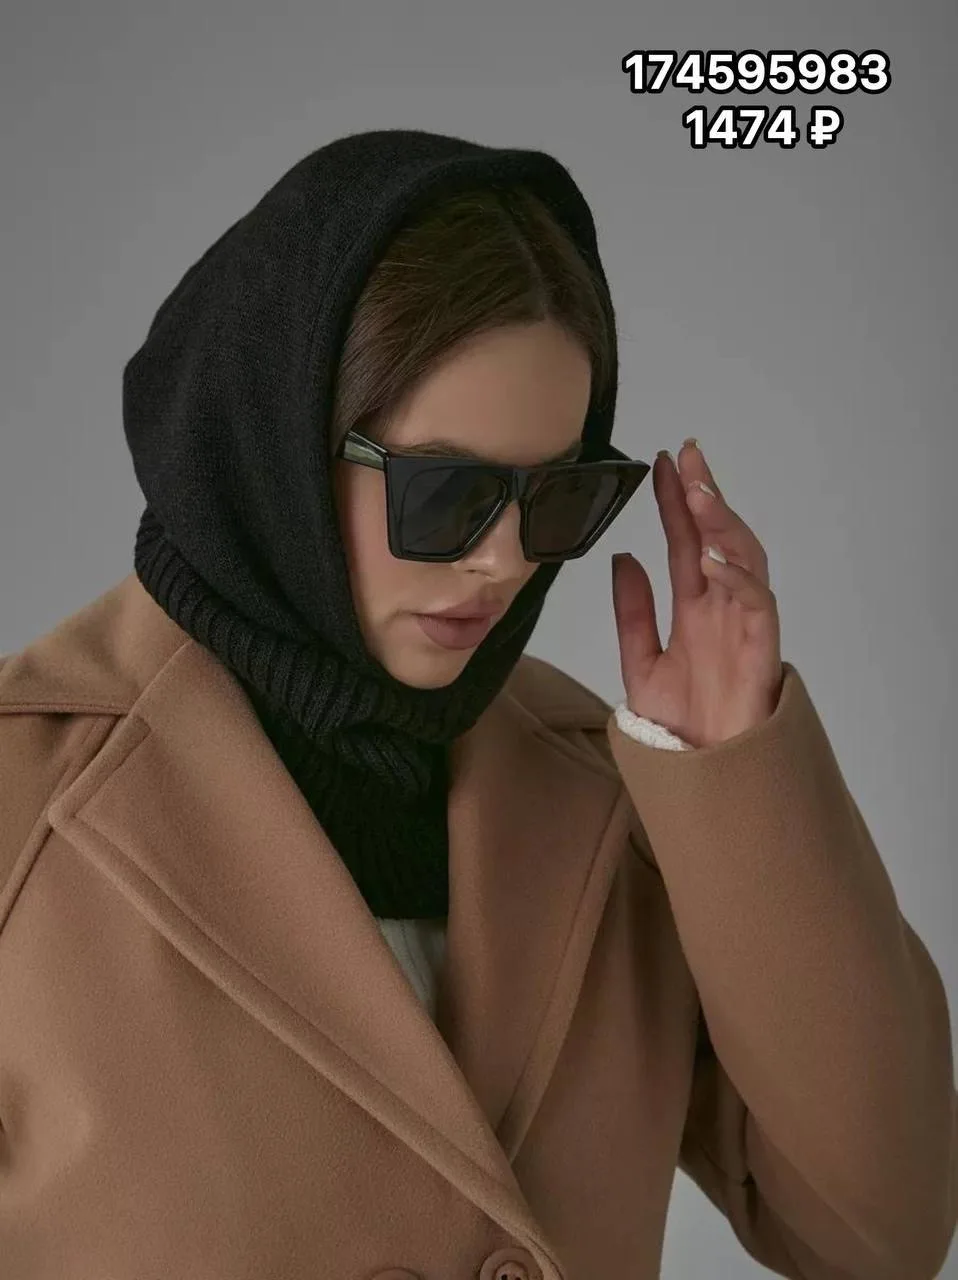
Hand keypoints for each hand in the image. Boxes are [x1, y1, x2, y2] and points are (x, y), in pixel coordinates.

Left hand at [611, 438, 782, 748]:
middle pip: (717, 539)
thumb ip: (633, 612)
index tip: (662, 464)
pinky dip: (737, 579)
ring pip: (744, 560)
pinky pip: (757, 604)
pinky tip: (712, 559)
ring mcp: (744, 625)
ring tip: (698, 495)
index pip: (686, 542)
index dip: (676, 503)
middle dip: (705, 496)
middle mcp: (722, 609)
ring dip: (723, 525)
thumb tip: (623, 558)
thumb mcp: (639, 662)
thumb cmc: (682, 726)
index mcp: (694, 608)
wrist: (702, 776)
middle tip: (687, 457)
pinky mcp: (761, 650)